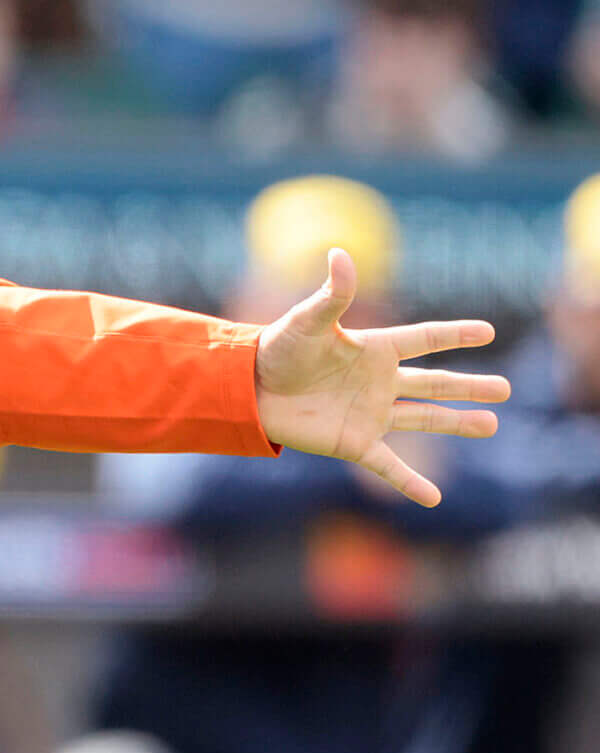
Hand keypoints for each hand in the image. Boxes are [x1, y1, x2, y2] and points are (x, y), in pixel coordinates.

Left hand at [253, 250, 507, 506]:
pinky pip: (388, 466)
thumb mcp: (307, 320)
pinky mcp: (353, 443)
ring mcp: (369, 414)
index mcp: (373, 349)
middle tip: (506, 388)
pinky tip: (434, 499)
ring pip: (424, 419)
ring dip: (457, 423)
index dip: (454, 334)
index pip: (424, 339)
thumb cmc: (276, 349)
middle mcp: (378, 382)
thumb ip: (332, 294)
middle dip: (470, 387)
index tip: (487, 331)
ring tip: (493, 424)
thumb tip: (341, 253)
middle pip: (434, 383)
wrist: (247, 389)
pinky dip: (409, 483)